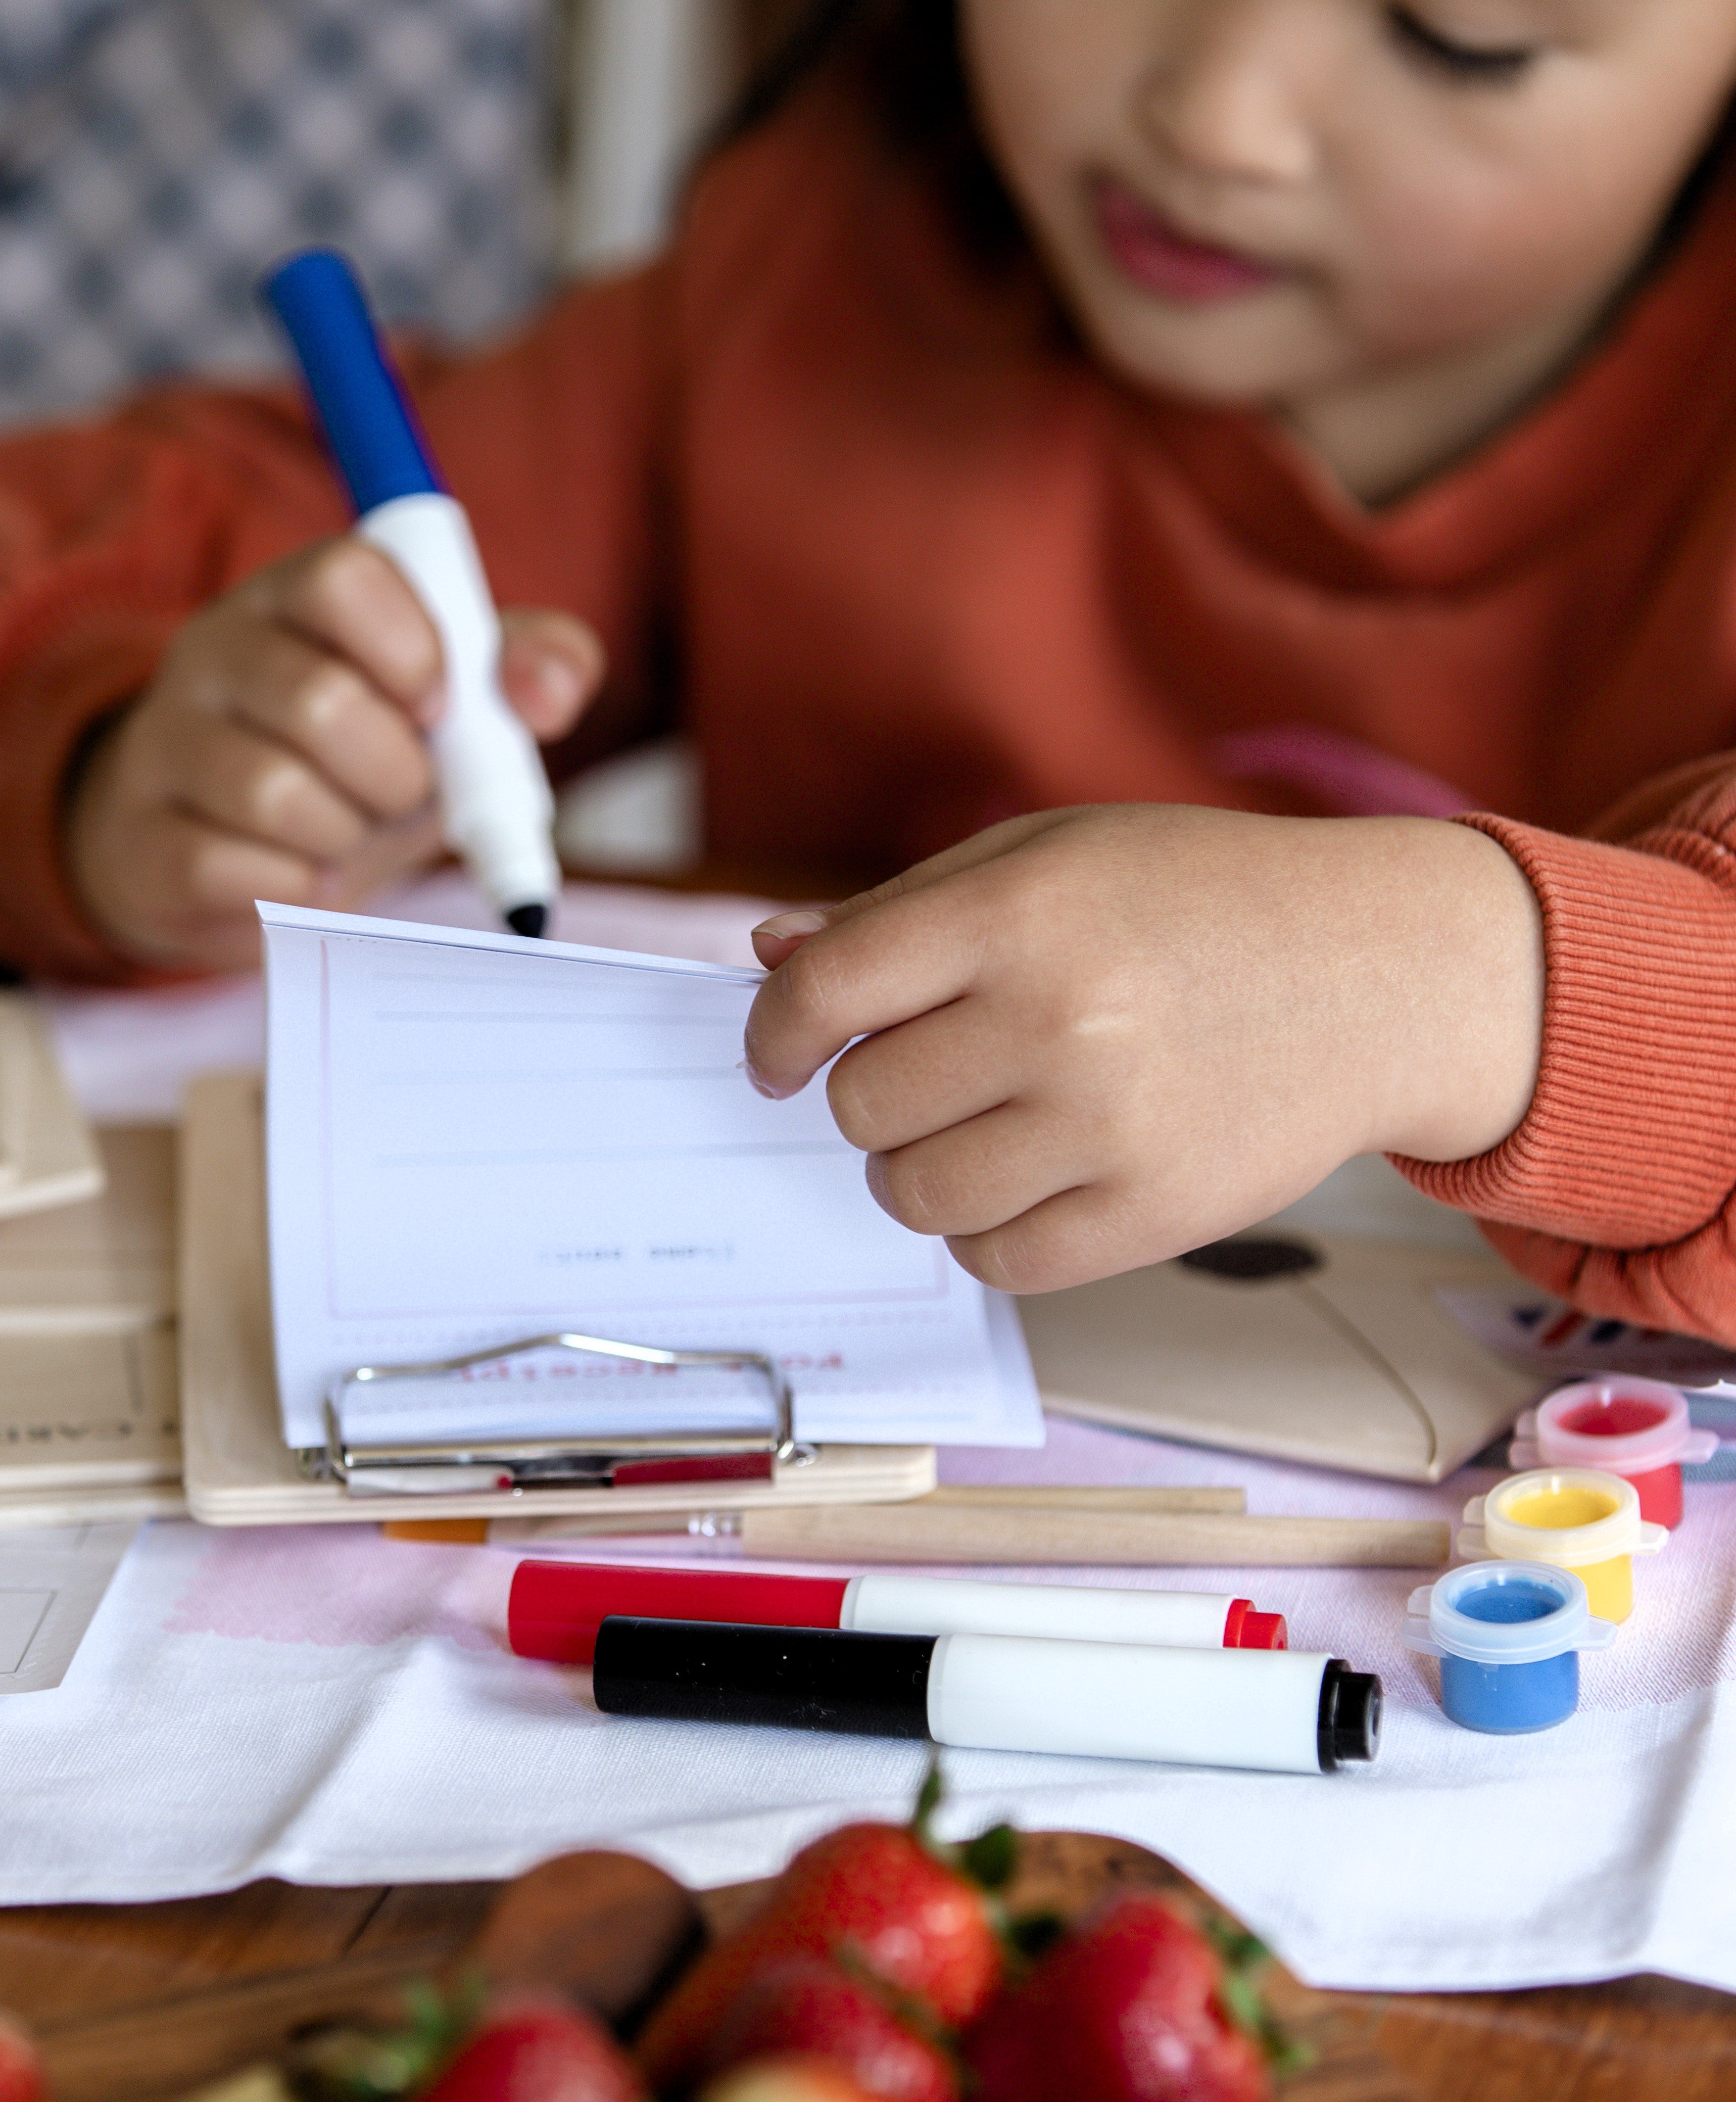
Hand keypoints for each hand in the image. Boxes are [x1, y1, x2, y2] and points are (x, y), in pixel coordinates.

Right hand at [66, 536, 602, 969]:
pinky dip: (302, 891)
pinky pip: (241, 873)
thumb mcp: (454, 707)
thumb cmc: (365, 762)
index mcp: (295, 596)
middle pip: (321, 702)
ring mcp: (166, 742)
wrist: (237, 855)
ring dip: (348, 836)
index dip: (414, 651)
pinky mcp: (145, 841)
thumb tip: (551, 691)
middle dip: (396, 774)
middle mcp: (214, 651)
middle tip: (399, 792)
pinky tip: (302, 874)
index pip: (345, 577)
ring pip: (277, 795)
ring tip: (348, 832)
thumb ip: (525, 671)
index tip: (437, 707)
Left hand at [742, 805, 1544, 1292]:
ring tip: (979, 1124)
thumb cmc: (1197, 900)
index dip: (775, 1033)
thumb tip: (771, 959)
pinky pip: (996, 1262)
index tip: (777, 1055)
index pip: (826, 993)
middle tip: (927, 1073)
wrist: (1379, 971)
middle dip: (868, 1095)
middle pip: (862, 1106)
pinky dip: (984, 1232)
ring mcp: (1110, 1128)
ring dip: (918, 1168)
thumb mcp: (1048, 854)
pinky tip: (1023, 1178)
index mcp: (1019, 913)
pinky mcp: (1155, 1215)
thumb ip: (900, 912)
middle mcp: (1059, 1021)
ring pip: (915, 1196)